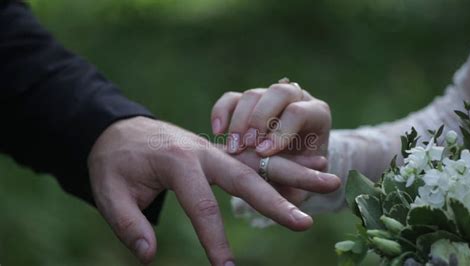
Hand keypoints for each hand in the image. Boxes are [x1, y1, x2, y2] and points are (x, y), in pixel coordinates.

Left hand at [88, 117, 339, 264]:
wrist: (120, 129)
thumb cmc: (114, 162)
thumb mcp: (109, 192)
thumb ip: (128, 223)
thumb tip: (148, 255)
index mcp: (176, 161)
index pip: (201, 204)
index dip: (214, 239)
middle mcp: (203, 151)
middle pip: (246, 178)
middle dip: (276, 202)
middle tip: (305, 222)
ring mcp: (215, 150)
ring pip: (260, 163)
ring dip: (295, 172)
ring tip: (330, 179)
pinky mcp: (220, 153)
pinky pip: (255, 160)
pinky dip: (284, 164)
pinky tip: (310, 168)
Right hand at [211, 81, 332, 203]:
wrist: (291, 168)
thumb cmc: (300, 180)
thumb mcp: (302, 185)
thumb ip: (296, 186)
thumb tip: (290, 193)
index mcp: (317, 116)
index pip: (299, 112)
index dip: (281, 131)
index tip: (264, 153)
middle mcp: (296, 100)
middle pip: (278, 94)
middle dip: (260, 119)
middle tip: (247, 146)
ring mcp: (269, 98)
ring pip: (253, 95)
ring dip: (240, 121)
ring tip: (233, 149)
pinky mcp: (246, 103)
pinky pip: (231, 98)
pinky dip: (222, 112)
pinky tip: (217, 132)